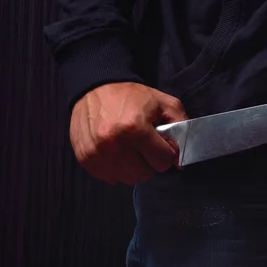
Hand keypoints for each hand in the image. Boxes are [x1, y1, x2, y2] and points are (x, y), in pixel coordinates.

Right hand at [70, 82, 188, 184]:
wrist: (95, 87)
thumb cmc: (130, 96)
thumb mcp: (162, 103)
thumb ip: (180, 127)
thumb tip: (180, 161)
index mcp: (135, 129)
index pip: (162, 161)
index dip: (165, 152)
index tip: (160, 143)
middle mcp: (114, 144)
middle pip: (145, 174)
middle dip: (149, 161)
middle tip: (144, 145)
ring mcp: (97, 154)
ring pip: (128, 179)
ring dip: (133, 167)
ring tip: (129, 148)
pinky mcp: (86, 159)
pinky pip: (110, 178)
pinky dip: (116, 169)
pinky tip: (116, 152)